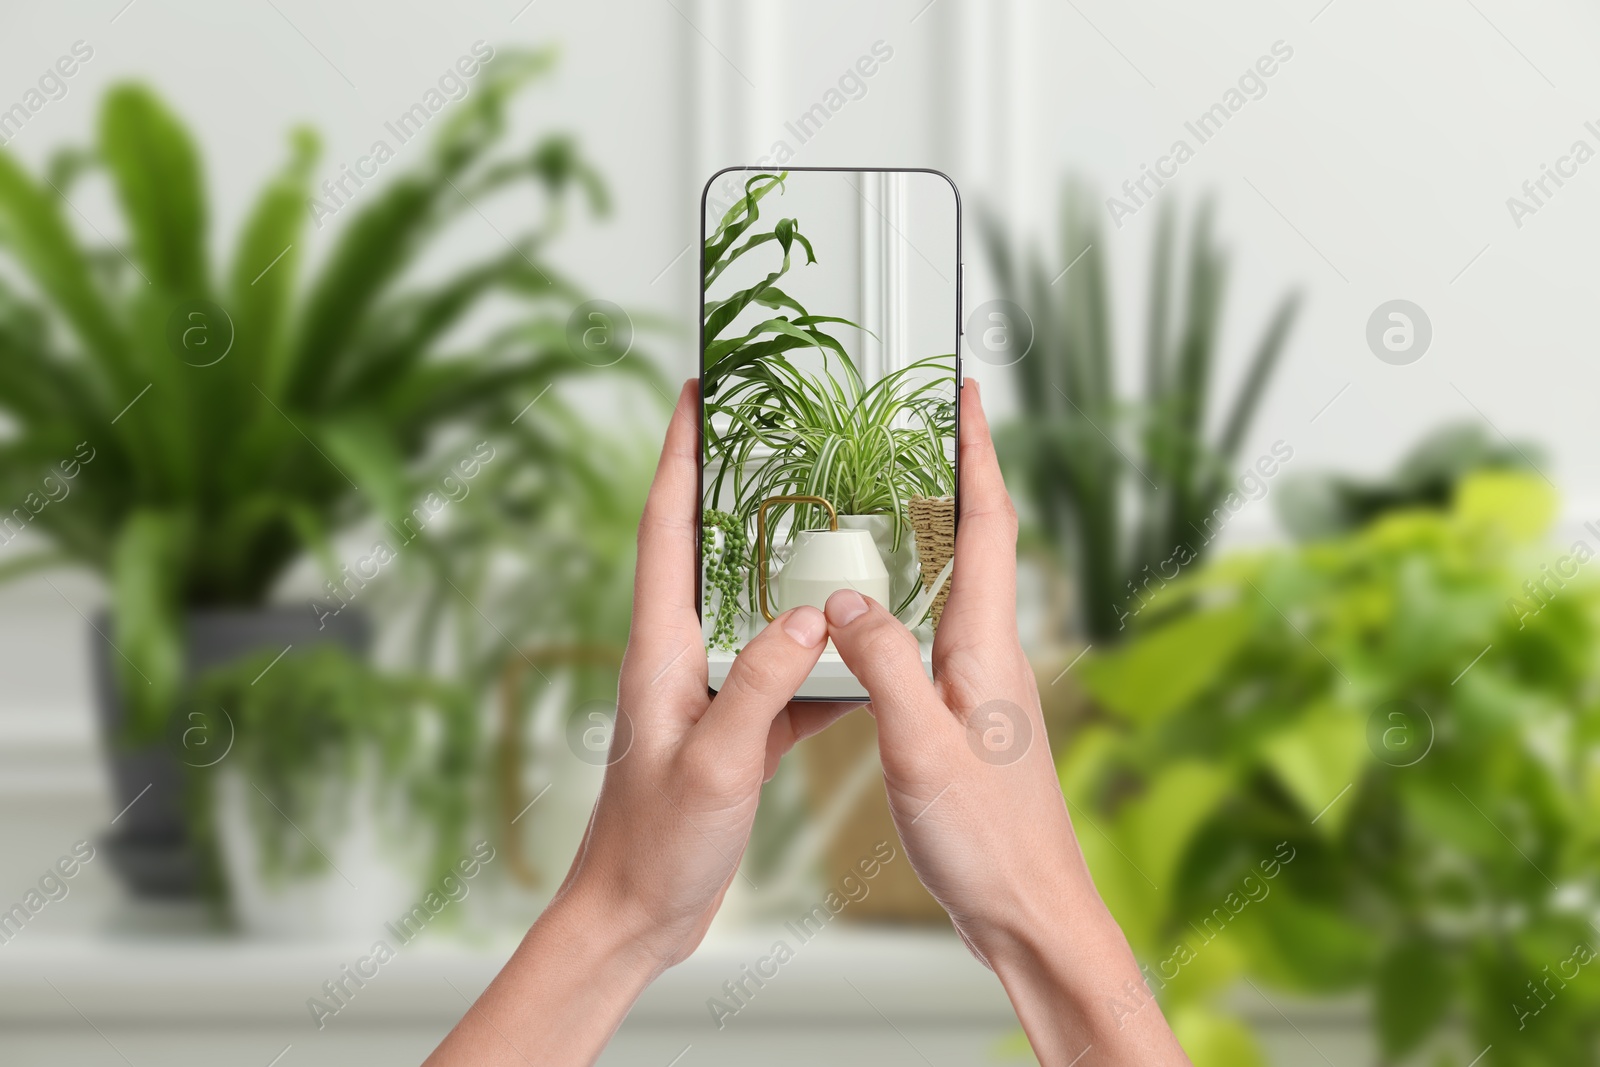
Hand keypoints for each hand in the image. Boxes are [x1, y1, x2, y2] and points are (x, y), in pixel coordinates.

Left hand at [557, 378, 853, 966]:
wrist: (633, 917)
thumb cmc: (653, 847)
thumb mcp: (715, 763)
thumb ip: (761, 684)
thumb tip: (812, 617)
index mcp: (661, 650)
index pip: (666, 528)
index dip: (679, 454)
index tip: (697, 390)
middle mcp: (680, 659)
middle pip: (706, 551)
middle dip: (732, 485)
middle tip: (772, 431)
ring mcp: (707, 694)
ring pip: (753, 610)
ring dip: (787, 568)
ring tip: (834, 526)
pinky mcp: (733, 731)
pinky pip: (784, 677)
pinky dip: (822, 662)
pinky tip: (865, 661)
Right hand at [821, 380, 1190, 1064]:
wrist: (1032, 915)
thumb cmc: (989, 844)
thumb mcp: (921, 751)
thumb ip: (884, 668)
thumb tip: (843, 600)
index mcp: (987, 647)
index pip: (986, 524)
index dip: (978, 451)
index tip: (964, 391)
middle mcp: (991, 654)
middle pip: (975, 541)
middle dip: (951, 474)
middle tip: (912, 424)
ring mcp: (982, 686)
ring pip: (954, 587)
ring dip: (928, 533)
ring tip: (882, 496)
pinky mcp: (966, 718)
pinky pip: (934, 634)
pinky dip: (905, 600)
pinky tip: (872, 612)